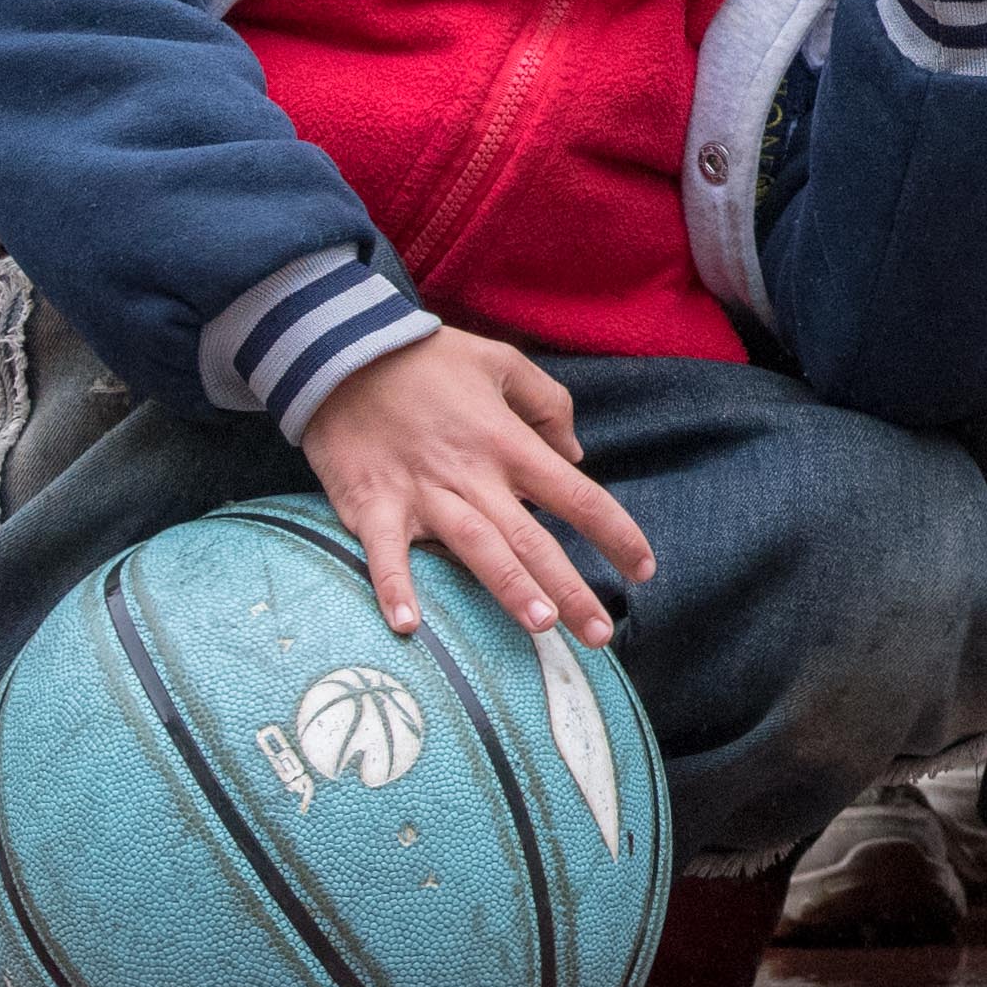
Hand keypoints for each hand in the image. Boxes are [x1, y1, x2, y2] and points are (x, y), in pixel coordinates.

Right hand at [297, 328, 648, 648]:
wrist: (343, 351)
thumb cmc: (427, 358)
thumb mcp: (501, 362)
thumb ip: (548, 404)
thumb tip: (574, 455)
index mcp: (508, 443)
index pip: (577, 496)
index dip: (616, 534)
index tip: (643, 569)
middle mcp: (473, 475)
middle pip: (532, 538)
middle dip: (569, 588)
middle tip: (599, 635)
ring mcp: (422, 493)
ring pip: (475, 548)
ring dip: (509, 588)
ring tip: (541, 627)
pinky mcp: (373, 505)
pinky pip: (385, 554)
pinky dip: (394, 588)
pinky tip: (408, 627)